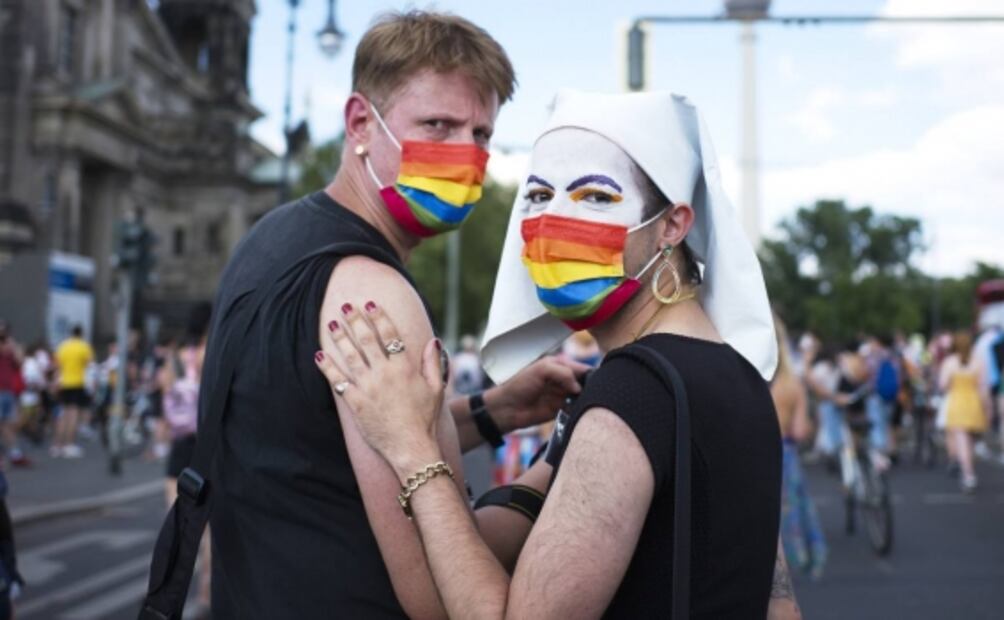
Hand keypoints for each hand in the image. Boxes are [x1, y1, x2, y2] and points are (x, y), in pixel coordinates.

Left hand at [315, 301, 444, 472]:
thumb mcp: (436, 389)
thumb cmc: (425, 420)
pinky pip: (338, 381)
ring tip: (331, 323)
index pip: (390, 335)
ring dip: (340, 338)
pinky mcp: (356, 403)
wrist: (411, 447)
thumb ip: (433, 363)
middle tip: (346, 306)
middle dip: (355, 320)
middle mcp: (385, 374)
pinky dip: (328, 367)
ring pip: (351, 356)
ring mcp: (369, 388)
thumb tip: (433, 341)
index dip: (379, 317)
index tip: (371, 303)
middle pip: (367, 340)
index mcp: (405, 368)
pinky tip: (319, 354)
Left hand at [487, 356, 590, 431]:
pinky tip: (582, 411)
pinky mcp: (562, 410)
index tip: (600, 379)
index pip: (582, 368)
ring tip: (590, 402)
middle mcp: (564, 380)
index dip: (591, 373)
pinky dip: (579, 410)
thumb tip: (579, 387)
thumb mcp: (542, 369)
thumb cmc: (520, 384)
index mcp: (560, 366)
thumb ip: (563, 372)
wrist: (508, 408)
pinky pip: (576, 410)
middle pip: (585, 383)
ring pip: (583, 397)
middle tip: (597, 393)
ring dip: (586, 399)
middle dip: (592, 387)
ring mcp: (563, 395)